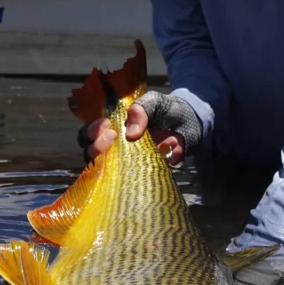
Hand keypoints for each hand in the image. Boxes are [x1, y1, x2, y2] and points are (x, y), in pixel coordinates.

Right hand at [77, 91, 201, 167]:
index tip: (106, 126)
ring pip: (104, 171)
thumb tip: (131, 133)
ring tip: (124, 155)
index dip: (92, 130)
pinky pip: (127, 183)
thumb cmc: (168, 111)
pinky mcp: (140, 176)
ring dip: (108, 164)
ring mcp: (126, 163)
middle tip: (112, 138)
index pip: (91, 131)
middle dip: (95, 147)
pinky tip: (139, 170)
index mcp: (113, 125)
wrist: (193, 126)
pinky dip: (130, 177)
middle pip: (91, 152)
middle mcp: (115, 146)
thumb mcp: (156, 101)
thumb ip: (143, 108)